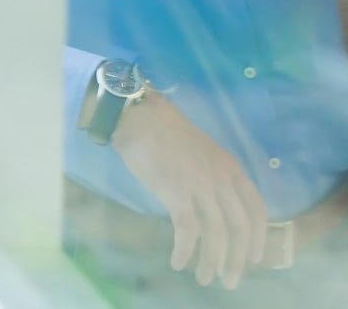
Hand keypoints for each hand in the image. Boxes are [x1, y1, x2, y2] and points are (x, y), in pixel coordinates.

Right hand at [111, 91, 267, 288]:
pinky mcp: (176, 193)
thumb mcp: (204, 152)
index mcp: (232, 169)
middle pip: (239, 228)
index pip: (257, 209)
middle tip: (229, 281)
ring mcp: (201, 187)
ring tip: (204, 278)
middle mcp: (222, 180)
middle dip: (237, 259)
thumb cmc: (167, 133)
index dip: (257, 237)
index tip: (253, 258)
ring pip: (216, 234)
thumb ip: (215, 176)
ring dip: (212, 261)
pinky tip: (178, 262)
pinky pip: (188, 231)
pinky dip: (185, 250)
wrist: (141, 118)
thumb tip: (215, 205)